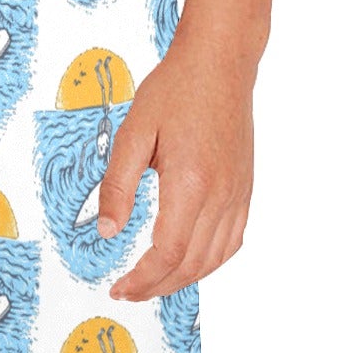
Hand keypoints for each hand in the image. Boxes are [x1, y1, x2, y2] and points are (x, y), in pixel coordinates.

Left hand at [97, 40, 256, 300]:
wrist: (220, 61)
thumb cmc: (176, 89)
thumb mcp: (132, 134)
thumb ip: (117, 187)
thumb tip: (107, 231)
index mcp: (190, 182)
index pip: (167, 253)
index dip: (142, 280)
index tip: (120, 288)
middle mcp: (220, 194)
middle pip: (190, 265)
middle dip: (156, 287)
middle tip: (129, 292)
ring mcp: (237, 193)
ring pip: (213, 259)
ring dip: (182, 280)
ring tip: (153, 284)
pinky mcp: (244, 189)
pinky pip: (232, 241)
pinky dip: (209, 262)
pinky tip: (188, 264)